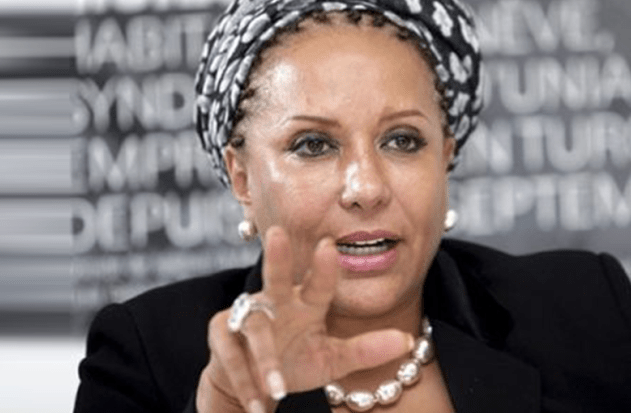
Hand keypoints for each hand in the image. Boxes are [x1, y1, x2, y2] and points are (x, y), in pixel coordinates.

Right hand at [197, 226, 414, 412]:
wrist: (253, 385)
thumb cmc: (296, 361)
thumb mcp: (333, 360)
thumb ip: (367, 350)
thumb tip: (409, 340)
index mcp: (305, 303)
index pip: (318, 285)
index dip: (324, 268)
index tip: (329, 245)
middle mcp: (275, 302)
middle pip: (276, 277)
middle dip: (277, 256)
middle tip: (277, 234)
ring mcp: (245, 316)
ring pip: (255, 329)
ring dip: (266, 360)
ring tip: (278, 388)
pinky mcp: (222, 335)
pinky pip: (231, 355)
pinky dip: (245, 378)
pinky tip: (258, 401)